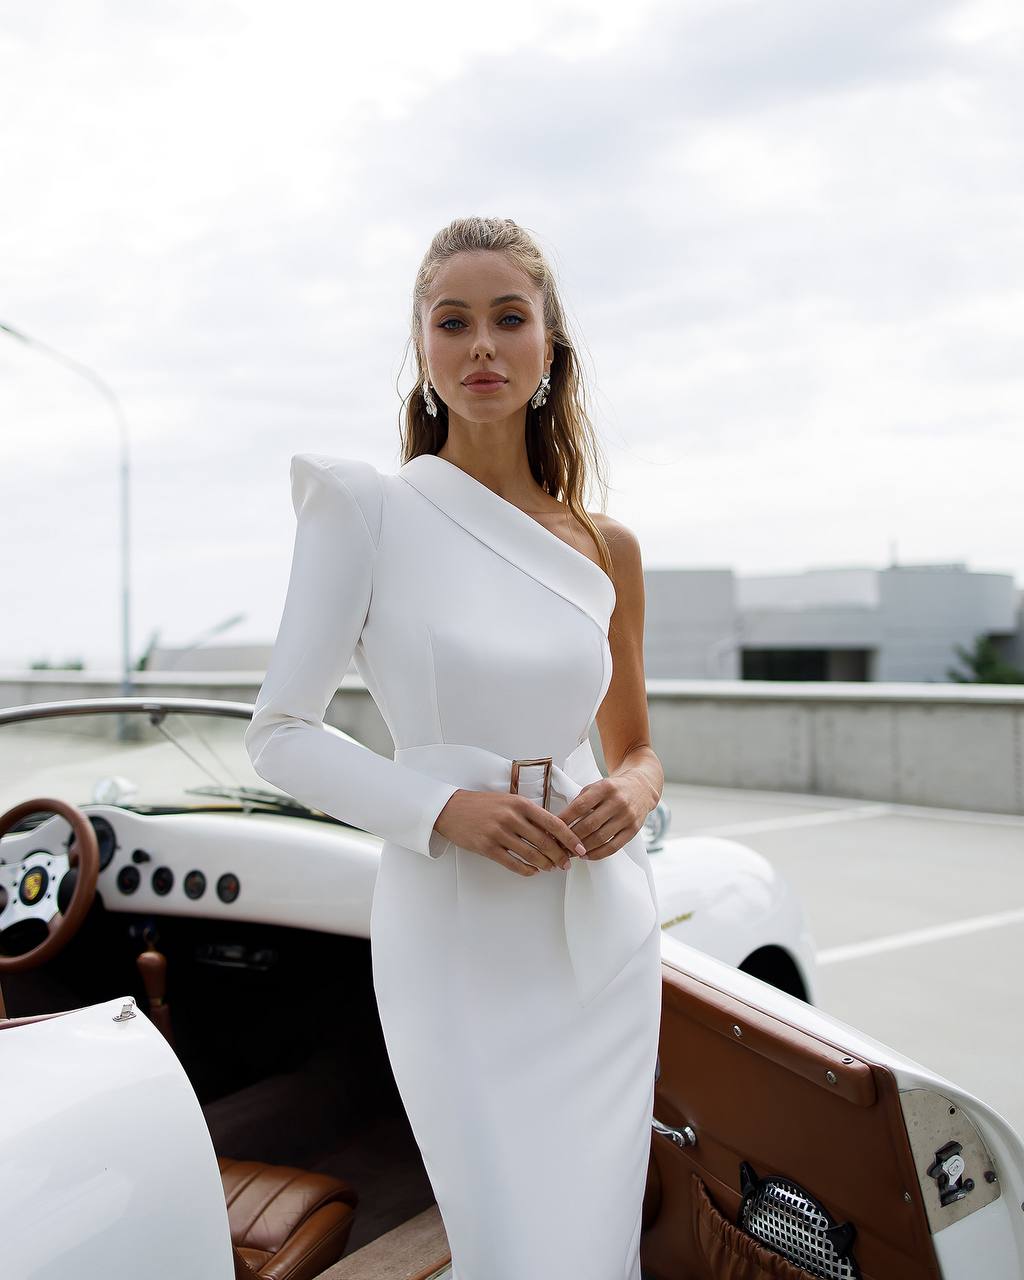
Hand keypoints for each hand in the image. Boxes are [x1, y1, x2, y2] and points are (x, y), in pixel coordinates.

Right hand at [433, 789, 589, 877]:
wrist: (452, 809)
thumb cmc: (484, 805)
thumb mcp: (509, 801)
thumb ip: (530, 814)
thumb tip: (554, 833)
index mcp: (520, 803)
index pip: (553, 822)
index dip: (569, 838)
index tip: (580, 848)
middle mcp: (511, 817)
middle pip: (544, 841)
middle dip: (560, 856)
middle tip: (567, 864)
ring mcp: (498, 833)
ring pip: (531, 854)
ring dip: (545, 864)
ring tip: (551, 868)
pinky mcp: (487, 847)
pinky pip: (513, 863)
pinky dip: (526, 870)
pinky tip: (533, 871)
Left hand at [555, 772, 654, 861]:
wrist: (641, 787)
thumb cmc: (613, 788)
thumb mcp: (596, 786)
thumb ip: (581, 801)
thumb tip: (560, 821)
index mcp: (605, 788)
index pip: (580, 806)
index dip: (564, 819)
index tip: (552, 828)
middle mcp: (617, 802)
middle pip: (589, 824)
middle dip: (571, 837)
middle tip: (558, 845)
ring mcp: (627, 816)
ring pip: (600, 838)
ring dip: (582, 848)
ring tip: (570, 852)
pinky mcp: (633, 829)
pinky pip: (613, 847)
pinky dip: (598, 854)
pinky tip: (586, 855)